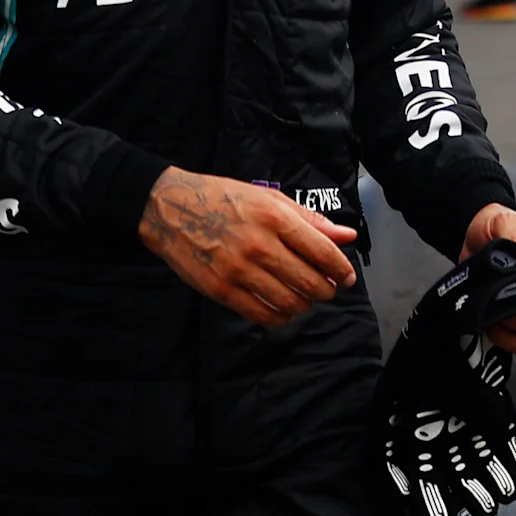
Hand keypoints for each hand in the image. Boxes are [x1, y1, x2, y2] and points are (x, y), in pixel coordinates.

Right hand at [139, 170, 357, 326]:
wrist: (168, 208)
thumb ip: (309, 219)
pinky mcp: (220, 290)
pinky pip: (262, 314)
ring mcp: (238, 270)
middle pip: (311, 282)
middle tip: (326, 288)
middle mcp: (258, 245)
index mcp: (273, 218)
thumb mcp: (268, 198)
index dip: (342, 269)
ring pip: (290, 302)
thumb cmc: (222, 199)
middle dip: (326, 290)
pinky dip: (280, 316)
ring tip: (303, 297)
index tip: (347, 277)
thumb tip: (346, 236)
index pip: (322, 252)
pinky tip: (282, 308)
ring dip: (305, 304)